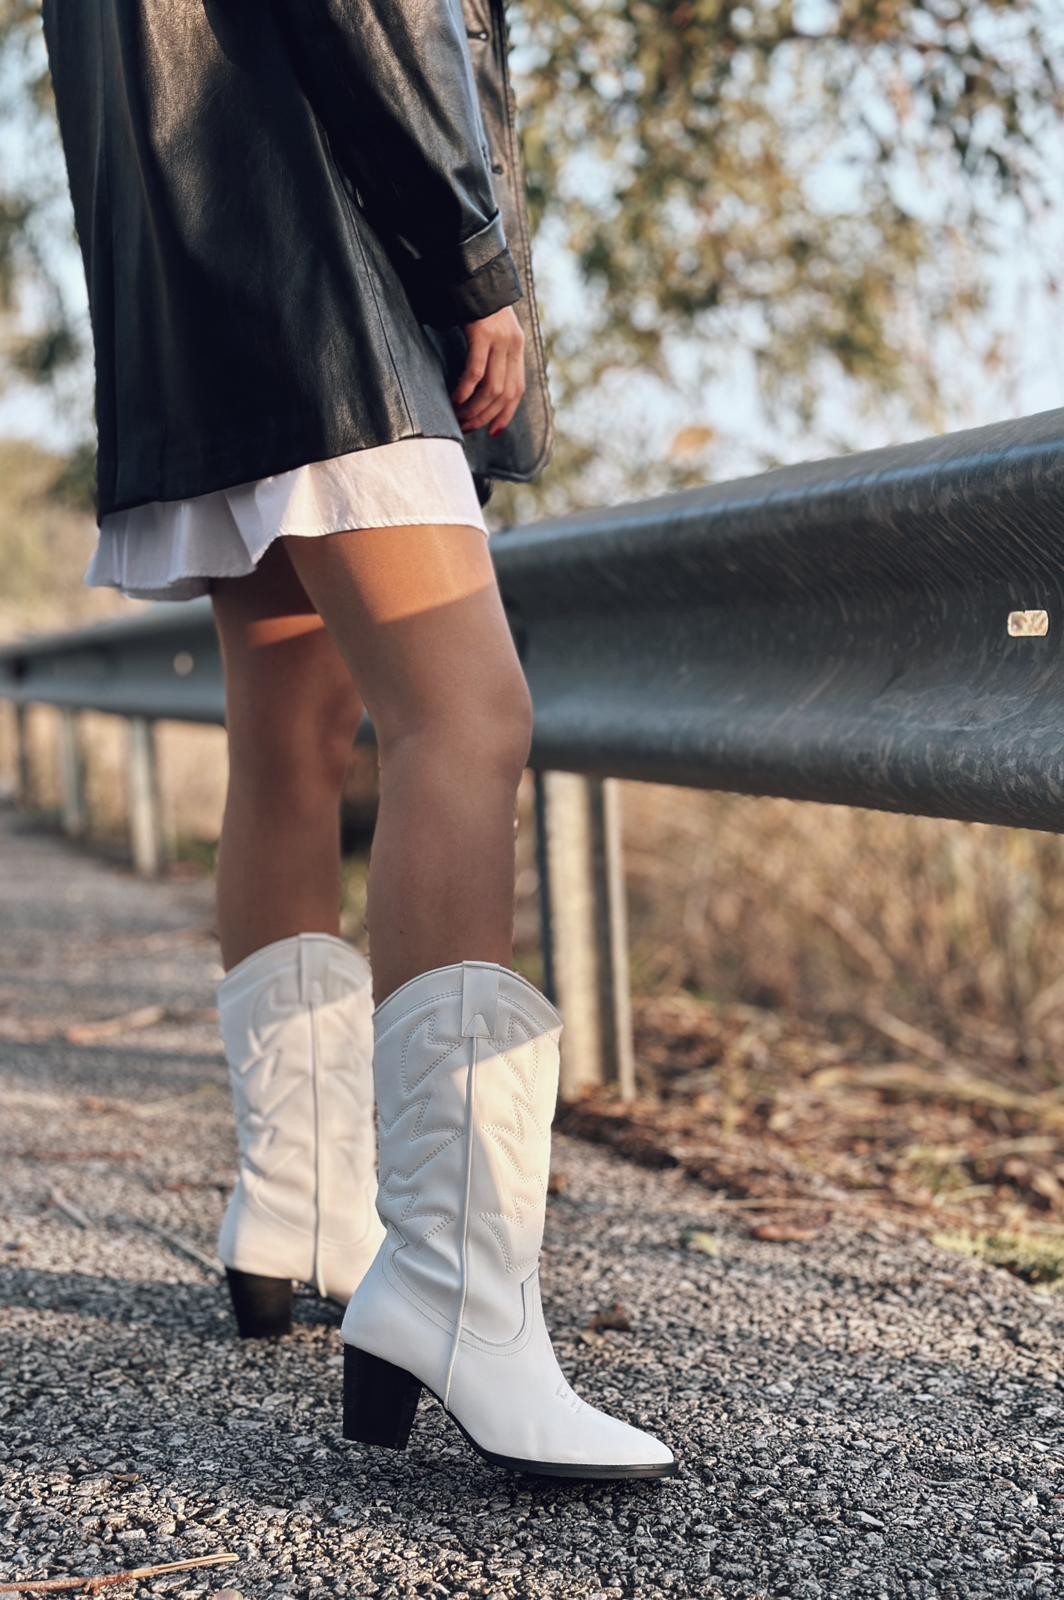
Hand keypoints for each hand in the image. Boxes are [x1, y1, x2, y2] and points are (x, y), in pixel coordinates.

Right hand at [450, 305, 525, 437]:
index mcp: (517, 346)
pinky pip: (476, 371)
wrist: (470, 267)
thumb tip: (480, 383)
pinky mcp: (482, 332)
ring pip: (491, 388)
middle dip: (484, 416)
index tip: (493, 432)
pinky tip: (455, 400)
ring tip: (458, 418)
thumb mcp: (489, 329)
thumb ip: (491, 352)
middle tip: (466, 427)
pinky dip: (465, 391)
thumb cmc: (473, 301)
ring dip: (474, 409)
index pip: (517, 390)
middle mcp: (513, 344)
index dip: (506, 414)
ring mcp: (499, 338)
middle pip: (504, 394)